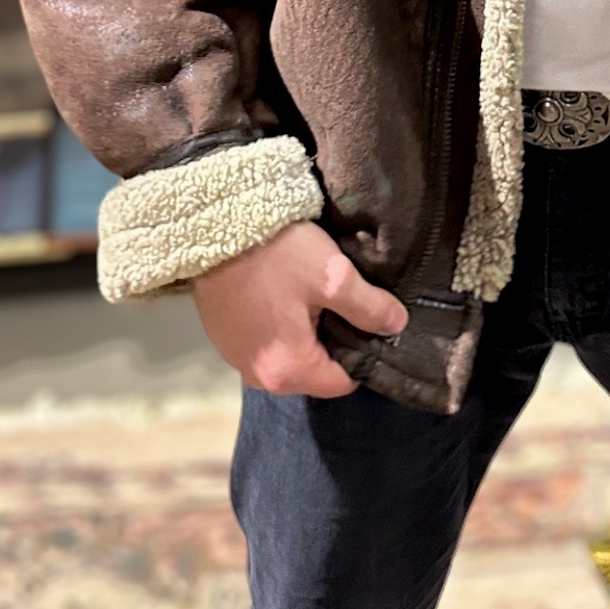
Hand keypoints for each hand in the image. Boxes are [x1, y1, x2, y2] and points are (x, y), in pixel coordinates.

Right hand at [193, 220, 407, 399]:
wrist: (212, 227)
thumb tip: (396, 326)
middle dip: (332, 340)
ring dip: (304, 332)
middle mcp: (259, 378)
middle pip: (316, 371)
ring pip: (290, 356)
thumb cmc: (276, 254)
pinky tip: (281, 292)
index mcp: (289, 372)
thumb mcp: (333, 276)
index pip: (344, 381)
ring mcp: (237, 359)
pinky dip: (278, 325)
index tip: (366, 318)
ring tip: (309, 293)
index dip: (363, 350)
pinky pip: (266, 343)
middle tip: (337, 299)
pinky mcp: (224, 340)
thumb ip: (369, 307)